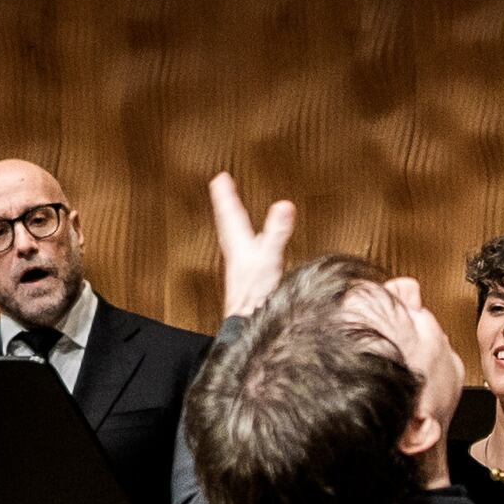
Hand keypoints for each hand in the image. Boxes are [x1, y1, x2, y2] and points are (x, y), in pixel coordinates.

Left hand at [211, 175, 297, 318]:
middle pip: (227, 224)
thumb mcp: (270, 258)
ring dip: (231, 223)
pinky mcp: (245, 281)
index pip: (230, 215)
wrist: (246, 326)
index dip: (226, 196)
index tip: (220, 178)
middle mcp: (236, 255)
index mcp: (239, 245)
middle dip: (225, 205)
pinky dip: (242, 243)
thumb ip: (276, 232)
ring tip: (229, 212)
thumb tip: (284, 205)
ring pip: (232, 238)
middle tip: (220, 188)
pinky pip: (241, 254)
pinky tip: (250, 249)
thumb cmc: (254, 296)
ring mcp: (240, 268)